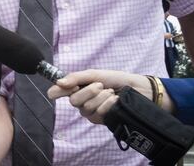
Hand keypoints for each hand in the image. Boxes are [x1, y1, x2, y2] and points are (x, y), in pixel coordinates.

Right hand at [47, 69, 169, 122]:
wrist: (137, 88)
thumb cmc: (116, 79)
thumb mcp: (95, 74)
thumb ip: (76, 78)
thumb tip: (58, 82)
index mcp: (77, 88)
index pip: (59, 92)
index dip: (56, 92)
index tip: (58, 91)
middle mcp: (81, 101)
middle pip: (73, 101)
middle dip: (88, 91)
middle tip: (100, 85)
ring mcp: (91, 112)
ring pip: (86, 108)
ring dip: (101, 97)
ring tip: (111, 93)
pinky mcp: (101, 120)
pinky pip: (97, 113)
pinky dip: (107, 105)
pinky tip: (115, 101)